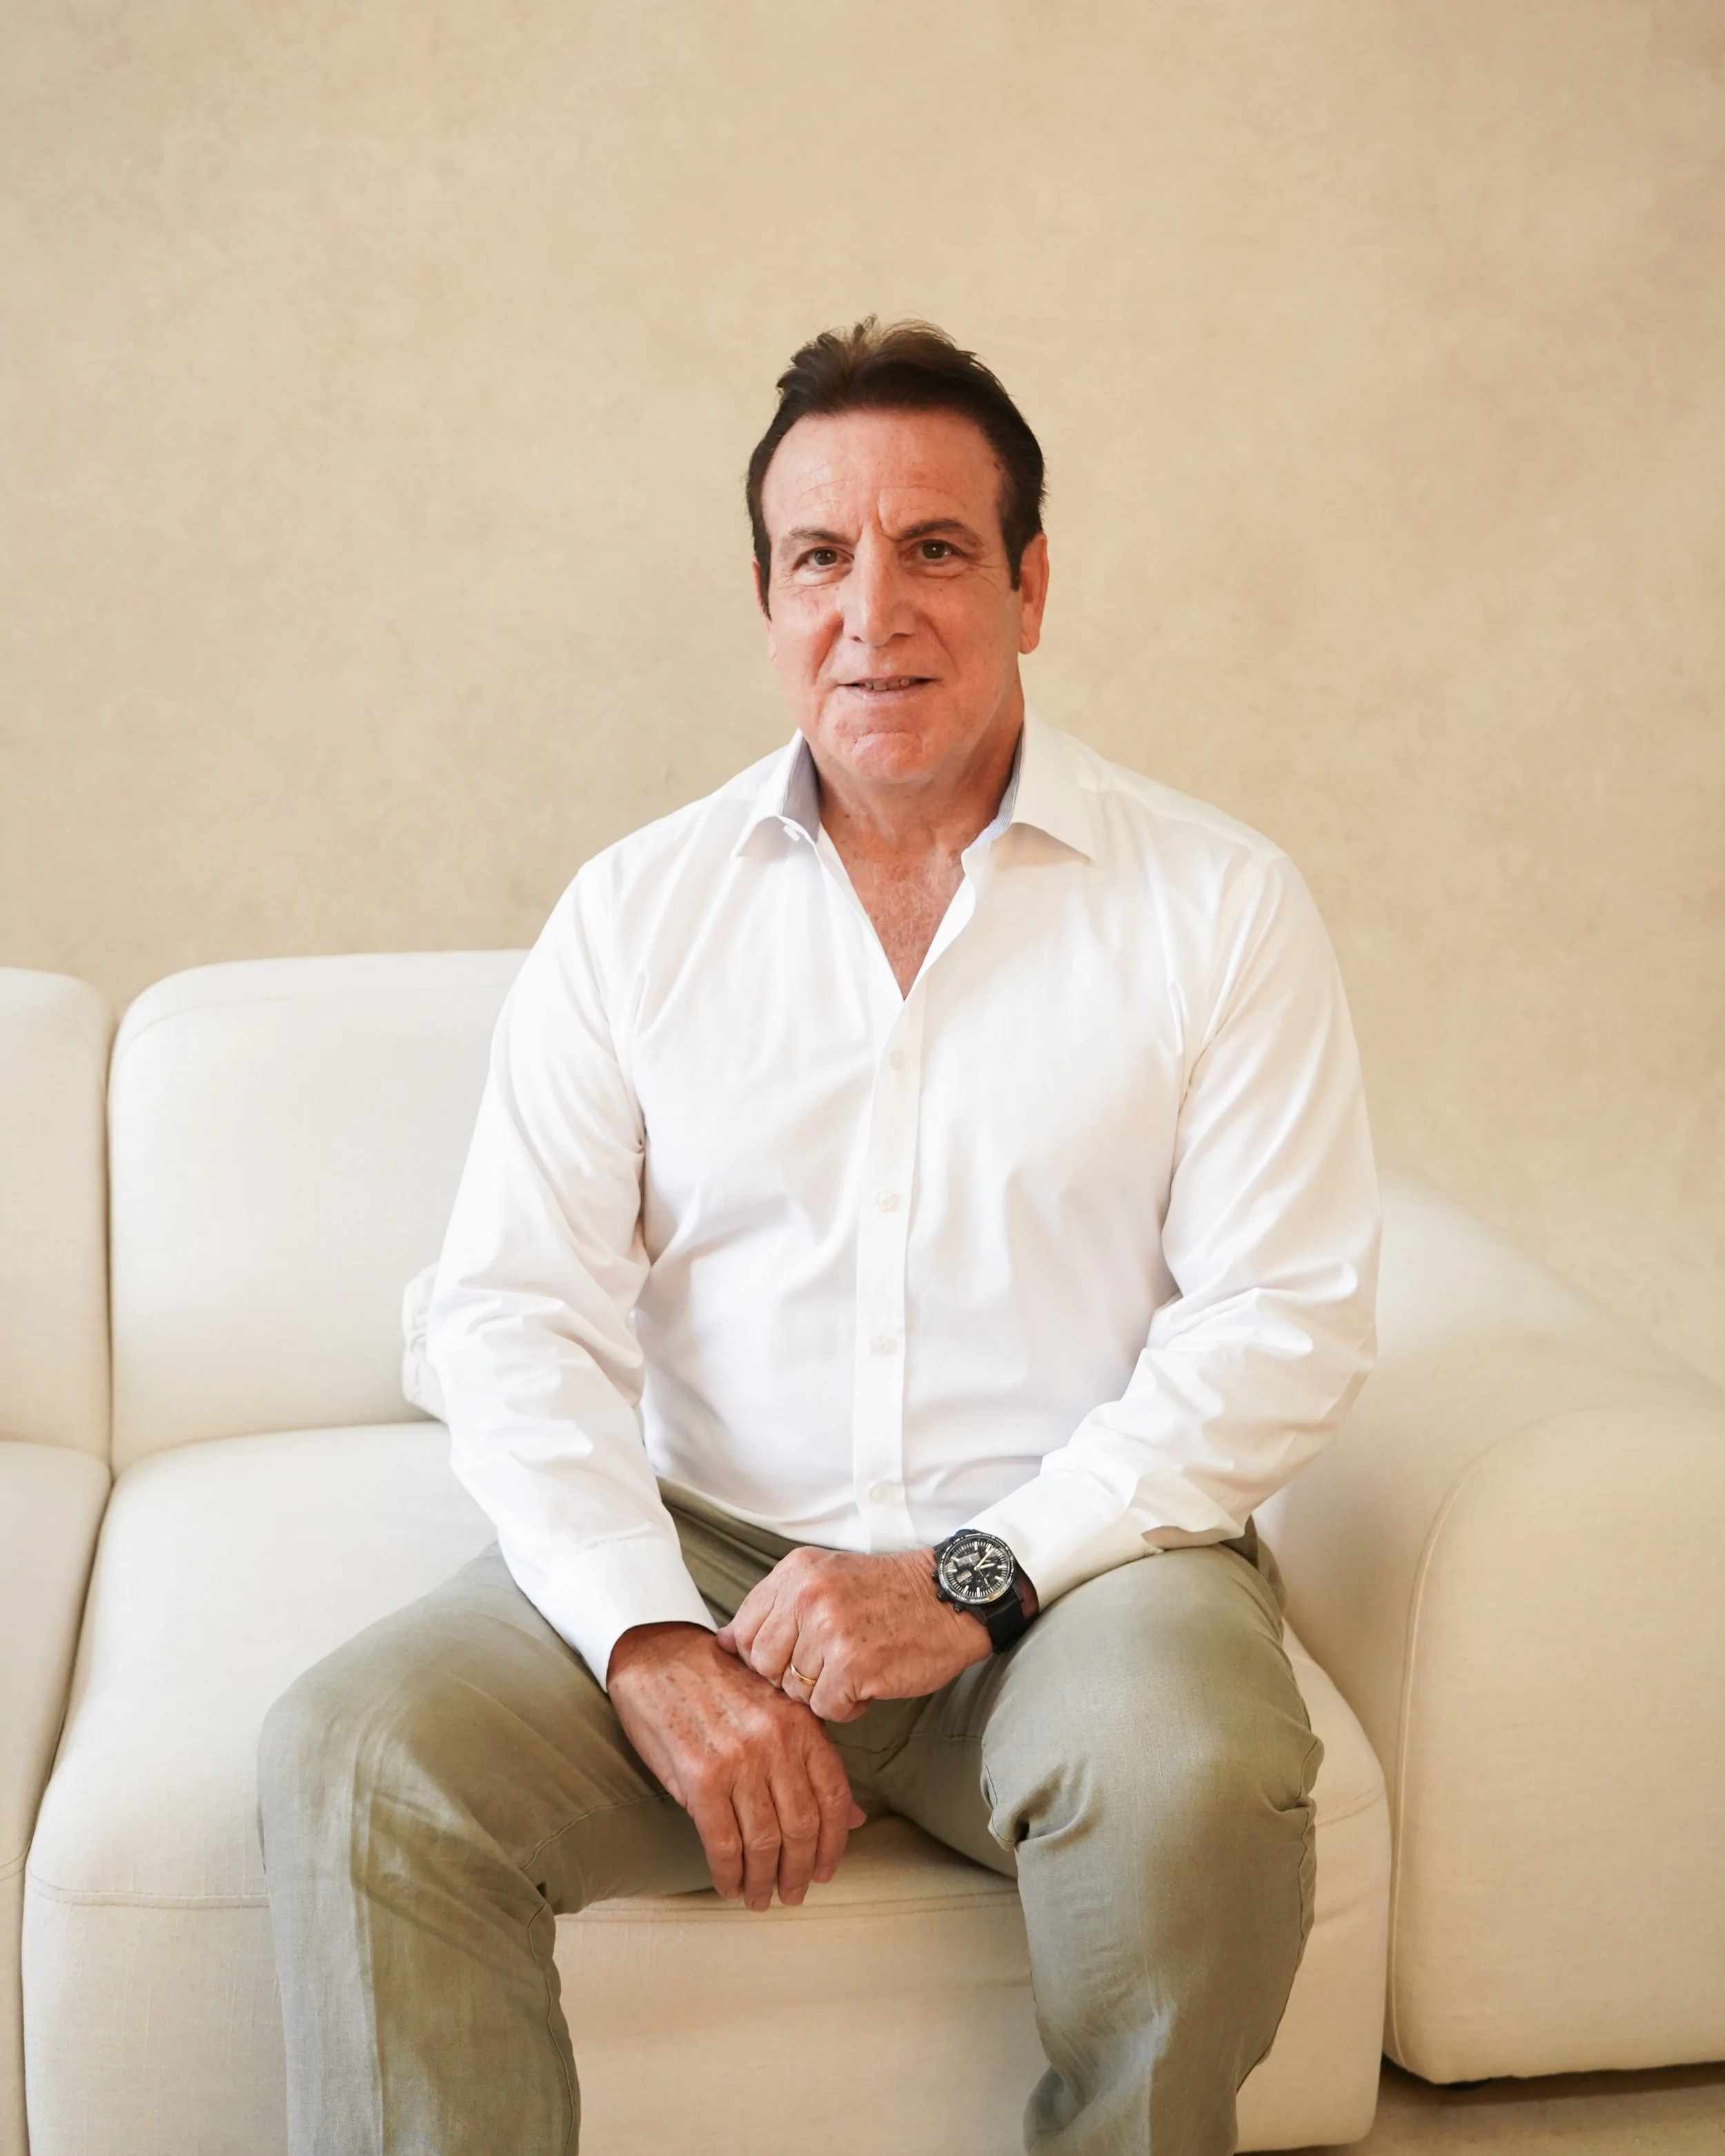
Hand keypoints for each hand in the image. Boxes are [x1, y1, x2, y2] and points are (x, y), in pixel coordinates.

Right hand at [607, 1622, 864, 1910]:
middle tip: (793, 1894)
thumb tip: (853, 1818)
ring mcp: (739, 1760)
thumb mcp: (775, 1711)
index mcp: (801, 1723)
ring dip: (764, 1880)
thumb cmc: (717, 1685)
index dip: (834, 1843)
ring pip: (764, 1841)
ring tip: (760, 1897)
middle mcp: (776, 1741)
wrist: (657, 1657)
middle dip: (799, 1871)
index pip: (833, 1796)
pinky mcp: (699, 1777)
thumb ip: (812, 1761)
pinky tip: (729, 1885)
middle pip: (801, 1826)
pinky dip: (729, 1873)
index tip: (826, 1870)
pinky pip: (723, 1843)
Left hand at [716, 1546, 1008, 1720]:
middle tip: (829, 1662)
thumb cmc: (889, 1595)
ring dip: (824, 1691)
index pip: (743, 1630)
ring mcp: (829, 1630)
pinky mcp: (852, 1665)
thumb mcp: (825, 1579)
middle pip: (762, 1665)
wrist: (951, 1599)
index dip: (765, 1654)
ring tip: (856, 1665)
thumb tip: (720, 1643)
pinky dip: (849, 1706)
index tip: (792, 1655)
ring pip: (794, 1691)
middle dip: (790, 1676)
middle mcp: (806, 1596)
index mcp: (795, 1572)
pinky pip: (826, 1709)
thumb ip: (775, 1608)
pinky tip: (871, 1681)